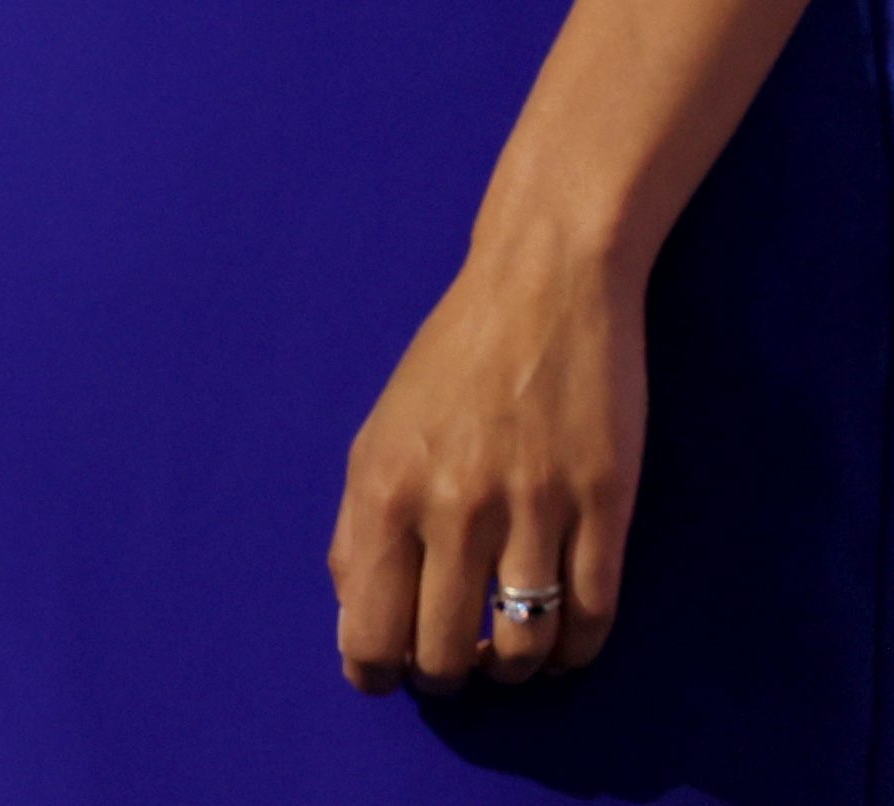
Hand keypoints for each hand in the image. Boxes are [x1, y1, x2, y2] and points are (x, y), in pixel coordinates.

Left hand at [329, 217, 646, 693]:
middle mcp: (453, 505)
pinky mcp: (604, 505)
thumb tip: (355, 624)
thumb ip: (356, 529)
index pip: (369, 636)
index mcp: (385, 487)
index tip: (396, 669)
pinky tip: (563, 637)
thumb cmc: (453, 361)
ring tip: (511, 649)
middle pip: (446, 659)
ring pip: (524, 652)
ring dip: (516, 669)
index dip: (380, 672)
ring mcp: (534, 507)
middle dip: (450, 675)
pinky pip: (592, 620)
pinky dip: (575, 650)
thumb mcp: (378, 433)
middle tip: (460, 655)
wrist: (543, 284)